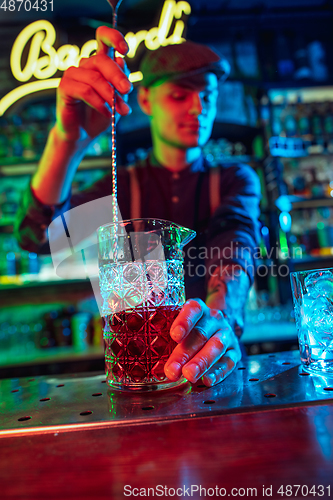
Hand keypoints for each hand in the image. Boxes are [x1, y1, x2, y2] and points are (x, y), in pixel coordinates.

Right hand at [56, 26, 131, 141]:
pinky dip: (99, 103)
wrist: (84, 135)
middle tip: (128, 90)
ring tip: (121, 111)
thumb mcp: (117, 100)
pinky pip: (85, 91)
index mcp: (99, 64)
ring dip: (110, 95)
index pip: (103, 39)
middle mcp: (85, 65)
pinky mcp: (64, 88)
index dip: (114, 37)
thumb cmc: (100, 116)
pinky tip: (107, 113)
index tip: (125, 49)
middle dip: (117, 76)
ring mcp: (73, 75)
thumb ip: (121, 83)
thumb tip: (121, 61)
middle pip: (101, 60)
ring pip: (94, 78)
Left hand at [164, 299, 240, 386]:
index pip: (193, 310)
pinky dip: (218, 372)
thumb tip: (146, 354)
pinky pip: (228, 362)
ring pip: (215, 346)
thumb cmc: (191, 329)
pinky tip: (207, 380)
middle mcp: (214, 319)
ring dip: (201, 362)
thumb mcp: (180, 325)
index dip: (184, 322)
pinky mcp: (235, 351)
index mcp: (199, 309)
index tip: (174, 336)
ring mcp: (226, 335)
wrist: (217, 329)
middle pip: (200, 334)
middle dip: (185, 353)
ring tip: (189, 375)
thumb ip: (165, 335)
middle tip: (172, 370)